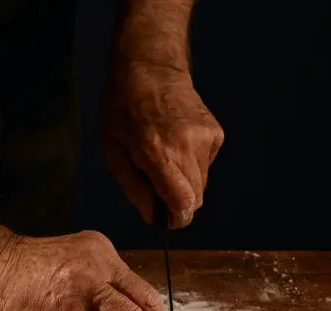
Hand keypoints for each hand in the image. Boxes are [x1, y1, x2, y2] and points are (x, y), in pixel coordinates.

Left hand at [102, 61, 223, 227]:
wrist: (150, 69)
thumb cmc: (123, 111)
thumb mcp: (115, 152)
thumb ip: (136, 189)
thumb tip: (155, 218)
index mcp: (158, 153)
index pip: (184, 202)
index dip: (178, 219)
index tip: (169, 221)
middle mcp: (187, 146)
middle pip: (196, 197)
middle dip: (179, 202)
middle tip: (159, 187)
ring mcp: (206, 138)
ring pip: (202, 182)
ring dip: (185, 181)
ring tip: (165, 158)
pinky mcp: (215, 132)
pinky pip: (207, 164)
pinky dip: (194, 163)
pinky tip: (178, 144)